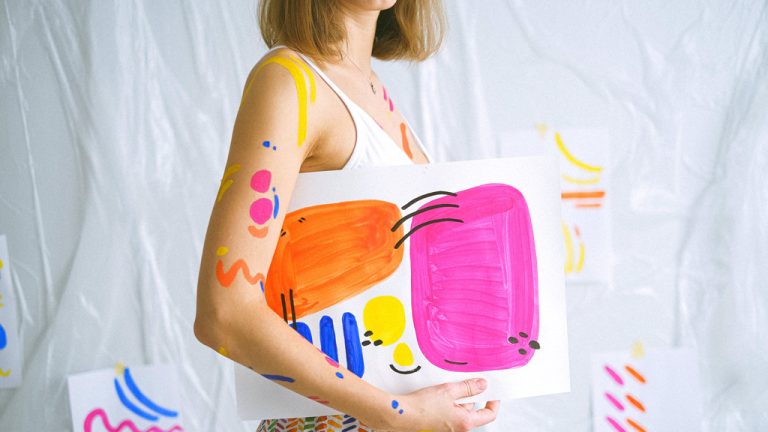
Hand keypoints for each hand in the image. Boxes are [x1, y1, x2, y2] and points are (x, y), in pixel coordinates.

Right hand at [386, 378, 500, 431]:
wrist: (401, 415)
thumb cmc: (422, 406)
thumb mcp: (448, 391)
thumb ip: (468, 388)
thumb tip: (483, 385)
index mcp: (465, 422)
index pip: (489, 414)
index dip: (493, 402)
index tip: (493, 391)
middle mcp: (458, 428)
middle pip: (472, 410)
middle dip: (469, 395)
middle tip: (465, 380)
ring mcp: (448, 428)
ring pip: (459, 409)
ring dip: (456, 397)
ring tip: (447, 386)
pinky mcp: (438, 425)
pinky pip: (449, 412)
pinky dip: (447, 402)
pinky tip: (438, 394)